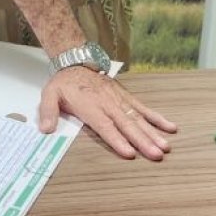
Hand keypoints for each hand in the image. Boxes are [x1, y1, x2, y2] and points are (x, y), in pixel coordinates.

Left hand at [38, 67, 176, 160]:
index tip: (129, 153)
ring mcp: (119, 99)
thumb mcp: (49, 94)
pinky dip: (156, 117)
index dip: (116, 139)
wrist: (76, 61)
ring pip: (138, 117)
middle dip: (142, 140)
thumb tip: (45, 130)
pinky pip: (143, 107)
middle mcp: (108, 103)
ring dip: (152, 132)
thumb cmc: (64, 82)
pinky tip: (170, 127)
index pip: (105, 126)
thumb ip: (48, 112)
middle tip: (156, 154)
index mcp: (90, 105)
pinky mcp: (126, 96)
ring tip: (165, 146)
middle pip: (126, 124)